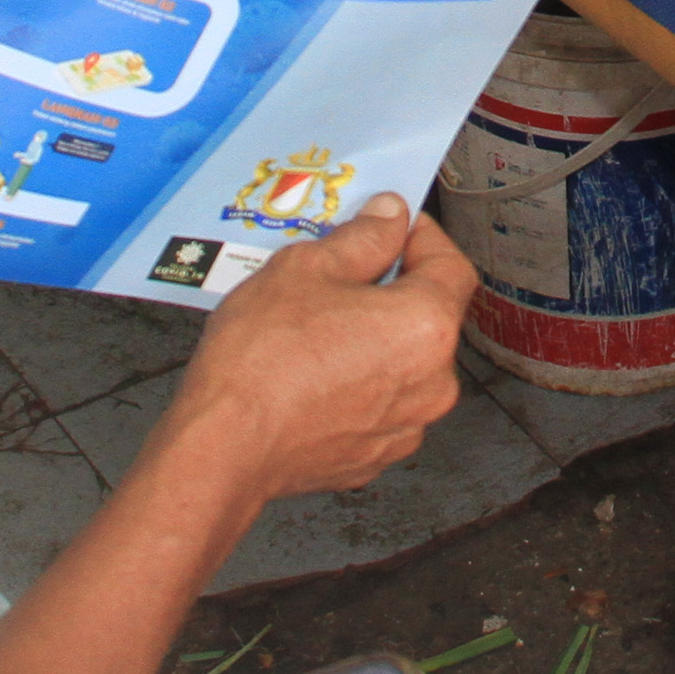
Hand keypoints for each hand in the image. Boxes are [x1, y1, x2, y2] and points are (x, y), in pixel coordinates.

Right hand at [169, 194, 478, 501]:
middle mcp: (432, 382)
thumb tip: (389, 218)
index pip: (450, 265)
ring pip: (402, 363)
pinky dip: (357, 384)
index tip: (392, 226)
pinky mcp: (375, 455)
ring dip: (373, 339)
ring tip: (318, 324)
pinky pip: (379, 404)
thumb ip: (362, 237)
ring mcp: (406, 426)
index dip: (421, 236)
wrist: (224, 447)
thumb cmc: (261, 362)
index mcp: (426, 326)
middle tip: (342, 272)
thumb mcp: (306, 268)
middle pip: (427, 316)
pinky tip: (312, 370)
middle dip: (391, 289)